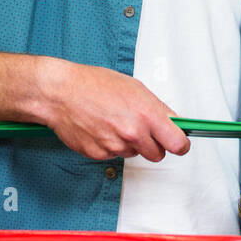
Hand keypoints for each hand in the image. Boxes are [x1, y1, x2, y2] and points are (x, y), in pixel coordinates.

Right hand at [37, 58, 189, 162]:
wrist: (61, 93)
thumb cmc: (94, 84)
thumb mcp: (135, 88)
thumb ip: (157, 108)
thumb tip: (172, 121)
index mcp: (146, 114)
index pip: (177, 143)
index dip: (180, 144)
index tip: (179, 143)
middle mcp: (133, 133)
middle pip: (158, 154)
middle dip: (155, 144)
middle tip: (143, 130)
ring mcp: (115, 146)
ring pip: (135, 154)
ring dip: (131, 144)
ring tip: (116, 122)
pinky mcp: (99, 155)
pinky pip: (115, 155)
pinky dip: (112, 145)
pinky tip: (102, 128)